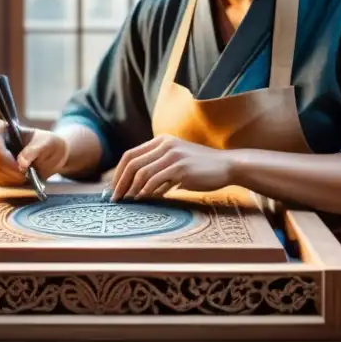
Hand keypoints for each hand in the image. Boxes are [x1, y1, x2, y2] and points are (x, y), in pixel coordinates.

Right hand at [0, 120, 68, 186]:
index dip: (4, 155)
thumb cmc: (47, 143)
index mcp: (1, 129)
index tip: (21, 165)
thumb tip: (21, 164)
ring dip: (12, 178)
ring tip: (27, 174)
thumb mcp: (46, 143)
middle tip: (28, 172)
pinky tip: (21, 179)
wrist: (50, 156)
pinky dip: (10, 183)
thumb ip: (33, 150)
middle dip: (12, 170)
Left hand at [110, 135, 233, 200]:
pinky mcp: (181, 168)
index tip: (113, 188)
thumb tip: (135, 187)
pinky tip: (143, 198)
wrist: (226, 166)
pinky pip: (156, 180)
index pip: (130, 155)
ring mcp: (173, 155)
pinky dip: (146, 191)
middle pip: (132, 163)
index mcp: (161, 141)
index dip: (118, 173)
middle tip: (115, 198)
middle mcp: (165, 145)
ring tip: (128, 201)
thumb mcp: (176, 160)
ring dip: (132, 189)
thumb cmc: (200, 168)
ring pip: (142, 173)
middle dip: (120, 182)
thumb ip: (158, 167)